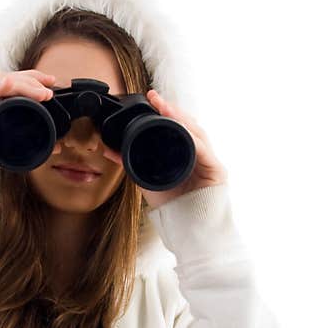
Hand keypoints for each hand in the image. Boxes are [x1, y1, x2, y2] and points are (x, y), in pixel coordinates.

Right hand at [0, 69, 56, 172]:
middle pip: (11, 78)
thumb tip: (55, 146)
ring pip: (2, 82)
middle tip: (51, 83)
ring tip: (42, 92)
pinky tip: (13, 85)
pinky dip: (1, 87)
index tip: (52, 84)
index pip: (15, 83)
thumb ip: (30, 145)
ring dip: (25, 84)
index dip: (34, 80)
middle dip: (33, 77)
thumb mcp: (10, 148)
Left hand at [101, 89, 227, 208]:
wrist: (188, 229)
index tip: (152, 98)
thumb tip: (110, 150)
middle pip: (189, 125)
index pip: (178, 126)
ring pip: (197, 133)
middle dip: (173, 110)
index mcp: (186, 152)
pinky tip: (183, 131)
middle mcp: (200, 154)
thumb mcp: (147, 179)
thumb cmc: (172, 206)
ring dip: (181, 119)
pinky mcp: (217, 171)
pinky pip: (204, 151)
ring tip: (167, 108)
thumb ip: (131, 163)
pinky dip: (193, 140)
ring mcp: (210, 161)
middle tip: (156, 98)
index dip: (166, 111)